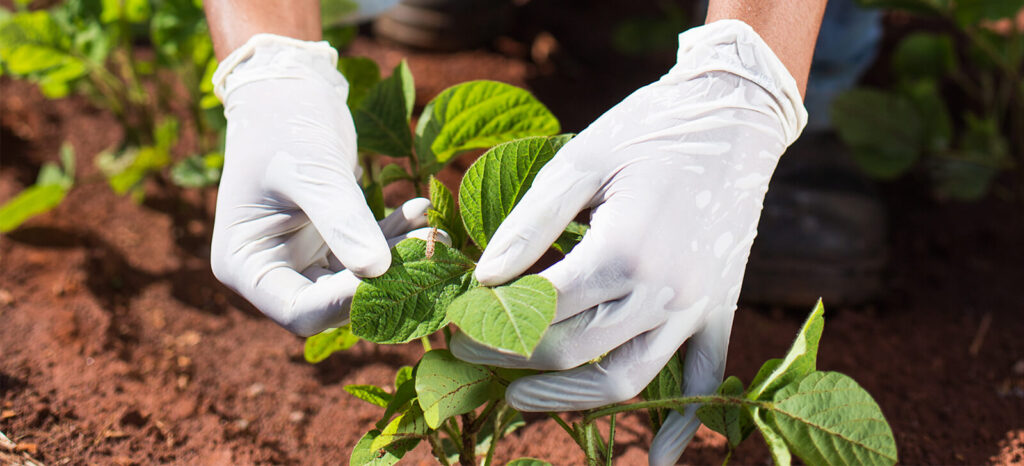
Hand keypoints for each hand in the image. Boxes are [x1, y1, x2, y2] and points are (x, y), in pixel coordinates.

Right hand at [210, 34, 426, 335]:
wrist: (286, 89)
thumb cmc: (285, 125)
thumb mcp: (314, 172)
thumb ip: (343, 221)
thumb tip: (378, 270)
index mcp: (245, 266)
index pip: (300, 311)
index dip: (348, 302)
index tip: (391, 272)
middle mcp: (270, 271)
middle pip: (332, 305)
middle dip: (383, 282)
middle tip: (427, 250)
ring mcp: (301, 259)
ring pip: (358, 283)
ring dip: (397, 259)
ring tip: (435, 229)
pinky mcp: (329, 242)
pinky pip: (366, 253)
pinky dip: (392, 235)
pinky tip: (418, 209)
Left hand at [449, 20, 806, 464]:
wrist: (732, 117)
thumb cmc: (648, 130)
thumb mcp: (581, 159)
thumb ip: (530, 222)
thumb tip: (483, 276)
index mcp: (623, 251)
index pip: (541, 313)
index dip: (488, 325)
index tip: (453, 323)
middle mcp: (662, 291)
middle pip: (574, 353)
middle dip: (511, 361)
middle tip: (467, 351)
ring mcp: (696, 306)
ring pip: (627, 380)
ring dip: (569, 400)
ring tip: (517, 397)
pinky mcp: (720, 309)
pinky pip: (706, 380)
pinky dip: (683, 426)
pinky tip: (657, 460)